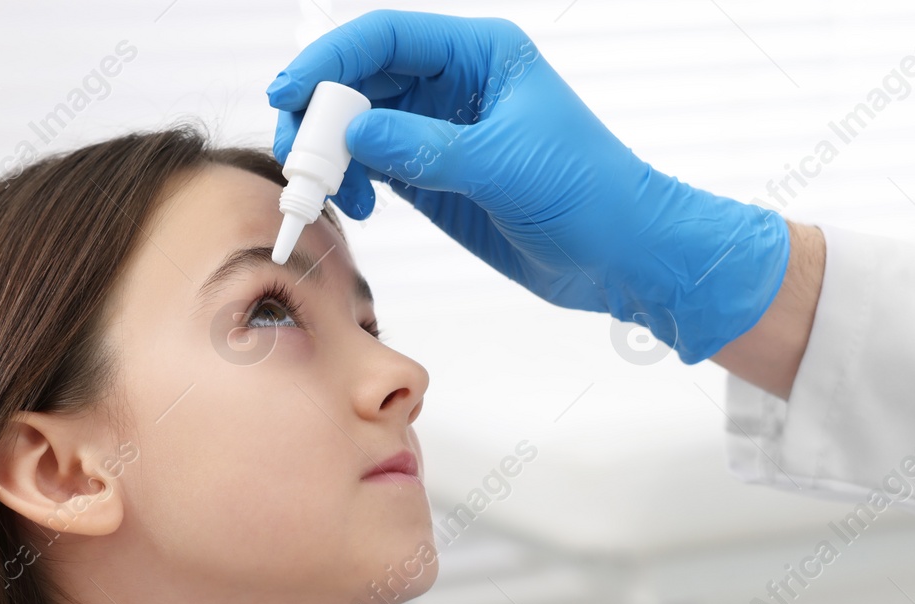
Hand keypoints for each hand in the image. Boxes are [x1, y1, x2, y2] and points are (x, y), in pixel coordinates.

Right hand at [266, 10, 791, 360]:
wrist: (625, 254)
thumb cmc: (590, 192)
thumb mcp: (502, 164)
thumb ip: (423, 147)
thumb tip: (354, 130)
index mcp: (480, 54)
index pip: (385, 38)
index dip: (330, 60)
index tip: (290, 94)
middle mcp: (456, 85)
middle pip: (363, 79)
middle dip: (321, 112)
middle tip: (300, 156)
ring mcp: (443, 132)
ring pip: (363, 124)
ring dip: (332, 153)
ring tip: (325, 189)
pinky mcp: (438, 178)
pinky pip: (377, 166)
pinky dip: (353, 181)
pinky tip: (354, 203)